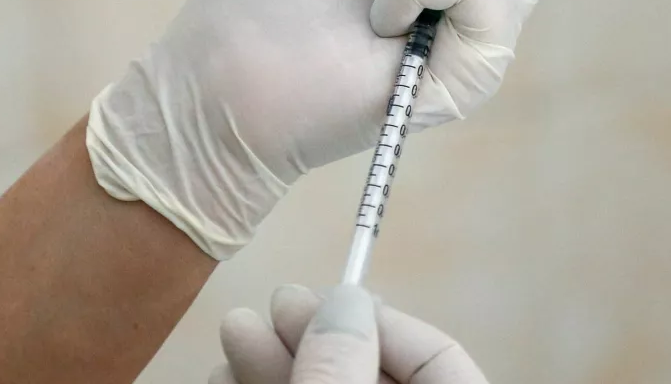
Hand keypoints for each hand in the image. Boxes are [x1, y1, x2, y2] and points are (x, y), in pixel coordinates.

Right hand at [208, 284, 489, 383]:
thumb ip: (339, 374)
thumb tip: (344, 302)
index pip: (442, 363)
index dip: (384, 323)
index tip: (329, 295)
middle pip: (373, 375)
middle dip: (315, 337)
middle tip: (273, 303)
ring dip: (277, 364)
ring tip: (235, 333)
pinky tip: (228, 375)